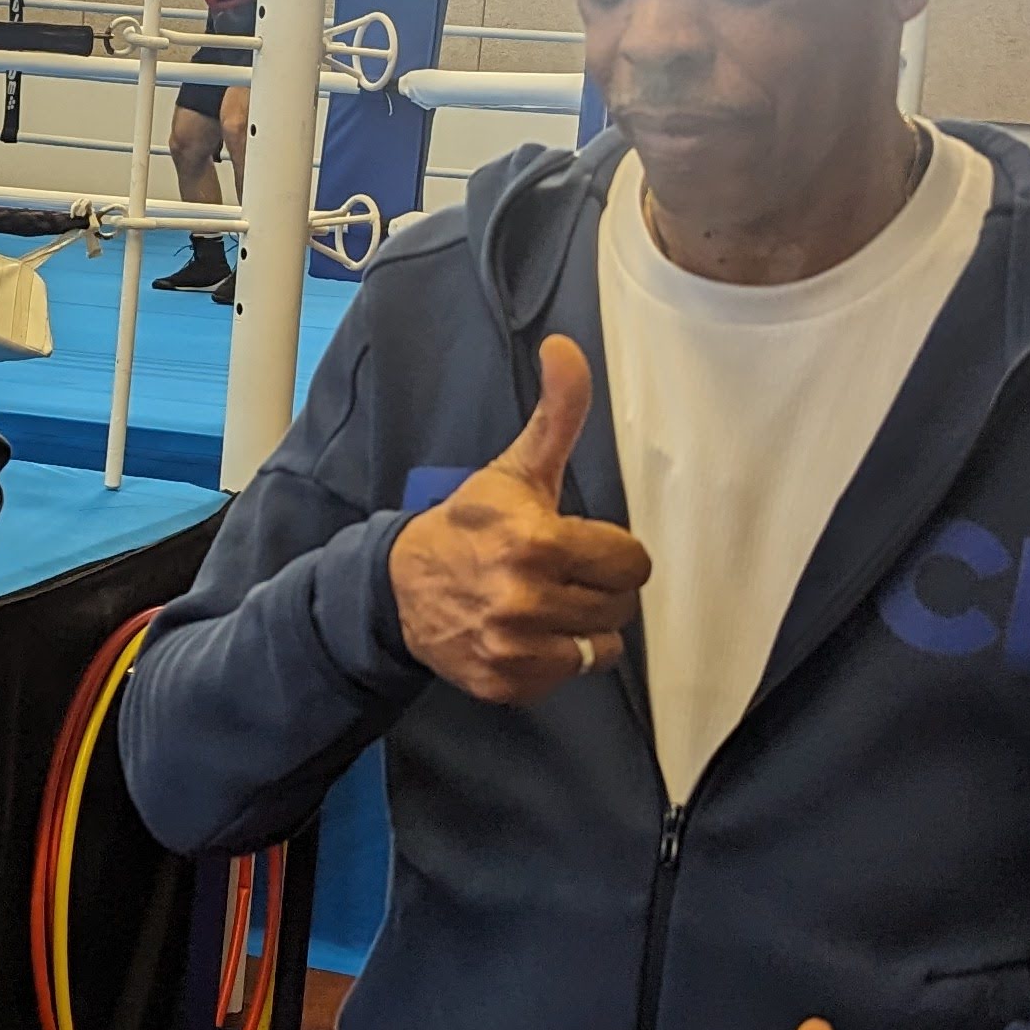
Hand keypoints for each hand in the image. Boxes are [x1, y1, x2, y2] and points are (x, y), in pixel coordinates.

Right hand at [387, 336, 647, 705]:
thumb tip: (566, 347)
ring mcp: (515, 646)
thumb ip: (557, 413)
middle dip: (599, 589)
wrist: (399, 588)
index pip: (630, 562)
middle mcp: (526, 598)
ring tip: (548, 605)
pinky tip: (527, 634)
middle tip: (563, 575)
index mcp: (537, 542)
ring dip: (582, 628)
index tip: (584, 547)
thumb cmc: (468, 527)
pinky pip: (569, 676)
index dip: (613, 553)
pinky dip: (556, 660)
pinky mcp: (506, 682)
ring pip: (601, 646)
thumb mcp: (515, 470)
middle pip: (620, 605)